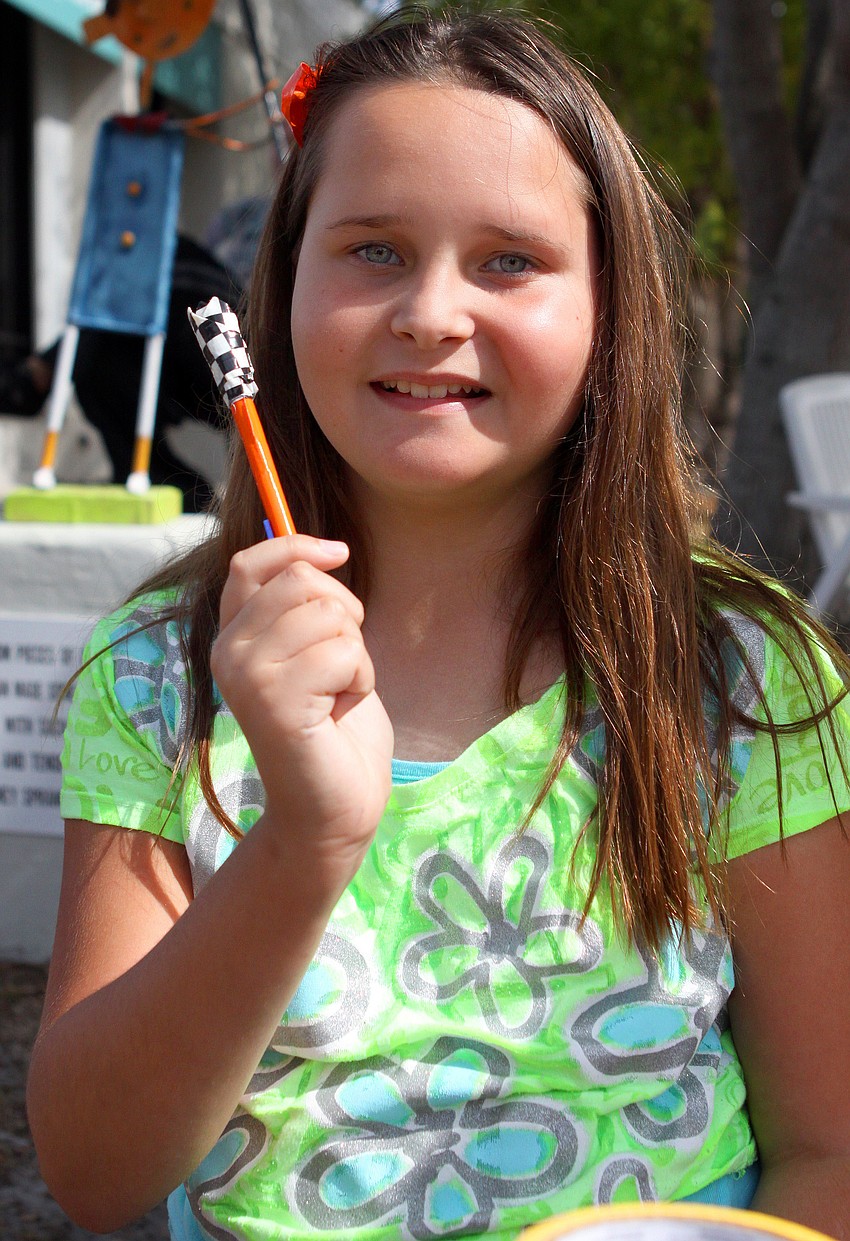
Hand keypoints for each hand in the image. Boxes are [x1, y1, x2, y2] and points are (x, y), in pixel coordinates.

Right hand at [212, 536, 393, 883]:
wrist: (333, 810)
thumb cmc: (335, 732)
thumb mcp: (320, 654)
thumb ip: (307, 609)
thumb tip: (322, 549)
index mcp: (233, 638)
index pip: (251, 563)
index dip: (296, 545)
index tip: (340, 552)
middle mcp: (228, 652)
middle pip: (301, 580)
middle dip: (345, 613)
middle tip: (343, 665)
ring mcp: (246, 676)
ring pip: (330, 614)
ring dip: (357, 654)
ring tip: (339, 695)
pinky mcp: (273, 700)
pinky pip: (344, 653)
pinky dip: (360, 680)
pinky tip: (340, 714)